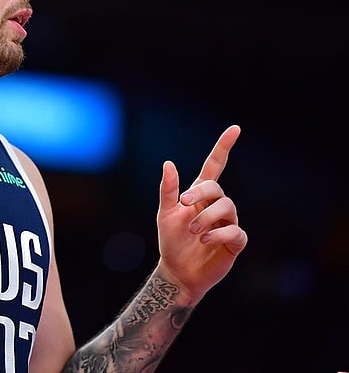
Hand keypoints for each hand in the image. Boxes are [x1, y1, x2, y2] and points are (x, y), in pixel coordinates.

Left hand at [156, 125, 247, 302]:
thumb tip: (168, 163)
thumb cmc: (172, 241)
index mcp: (199, 196)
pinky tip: (205, 239)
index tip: (234, 129)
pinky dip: (219, 233)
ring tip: (194, 231)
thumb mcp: (164, 214)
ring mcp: (227, 223)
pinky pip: (235, 231)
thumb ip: (168, 190)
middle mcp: (216, 206)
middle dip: (202, 193)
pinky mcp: (235, 242)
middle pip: (217, 188)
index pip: (215, 167)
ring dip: (207, 217)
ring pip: (227, 208)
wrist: (177, 270)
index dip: (223, 148)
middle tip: (184, 204)